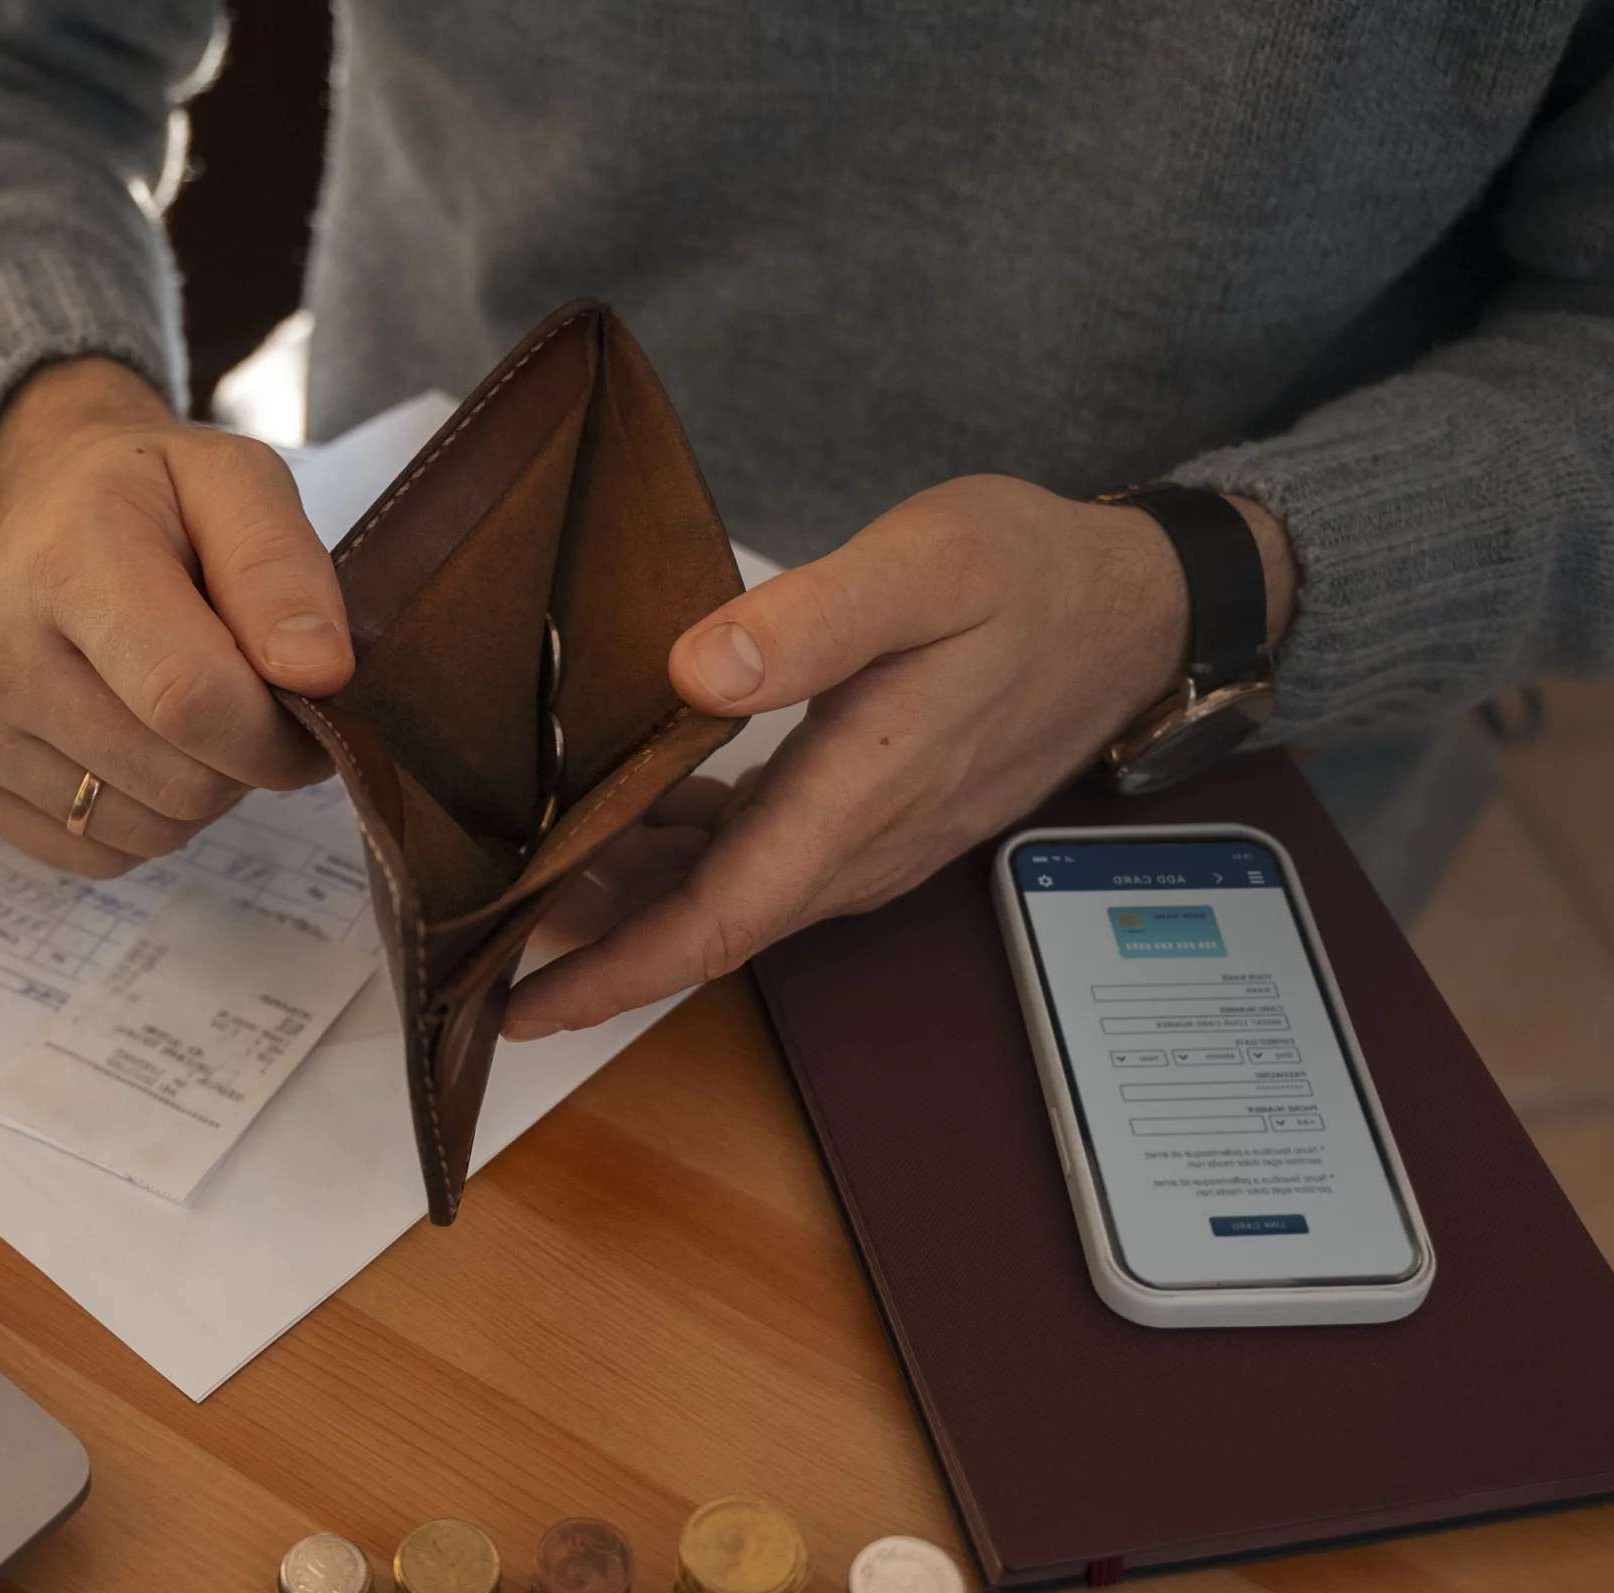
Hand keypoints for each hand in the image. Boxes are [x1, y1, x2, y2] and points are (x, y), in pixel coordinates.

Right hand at [0, 357, 349, 876]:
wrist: (45, 507)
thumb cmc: (152, 498)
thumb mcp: (235, 481)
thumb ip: (282, 567)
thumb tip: (319, 674)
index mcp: (67, 563)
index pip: (189, 699)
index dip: (278, 731)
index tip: (313, 705)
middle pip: (179, 782)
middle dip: (248, 758)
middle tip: (250, 696)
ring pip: (149, 831)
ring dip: (202, 791)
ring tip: (189, 710)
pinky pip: (102, 854)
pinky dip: (147, 816)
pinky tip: (136, 740)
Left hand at [505, 474, 1294, 1037]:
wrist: (1136, 608)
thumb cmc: (1033, 578)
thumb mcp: (924, 569)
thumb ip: (811, 623)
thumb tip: (692, 670)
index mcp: (856, 804)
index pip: (714, 924)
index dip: (611, 973)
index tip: (520, 1003)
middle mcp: (857, 849)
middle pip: (703, 925)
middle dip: (591, 941)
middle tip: (477, 929)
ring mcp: (866, 841)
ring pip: (725, 896)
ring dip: (628, 898)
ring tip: (522, 874)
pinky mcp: (869, 815)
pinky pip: (757, 859)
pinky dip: (679, 856)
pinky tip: (622, 818)